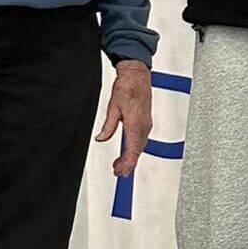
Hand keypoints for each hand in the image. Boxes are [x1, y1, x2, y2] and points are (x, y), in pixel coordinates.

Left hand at [96, 59, 152, 176]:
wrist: (137, 76)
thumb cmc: (127, 87)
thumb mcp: (113, 107)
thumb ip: (108, 126)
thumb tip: (101, 138)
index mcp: (135, 124)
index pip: (132, 151)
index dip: (126, 164)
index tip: (120, 172)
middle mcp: (144, 126)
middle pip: (137, 151)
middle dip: (128, 164)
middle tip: (118, 172)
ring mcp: (147, 124)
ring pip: (140, 146)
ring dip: (131, 157)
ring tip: (120, 164)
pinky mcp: (146, 122)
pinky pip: (142, 140)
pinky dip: (135, 148)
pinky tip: (128, 150)